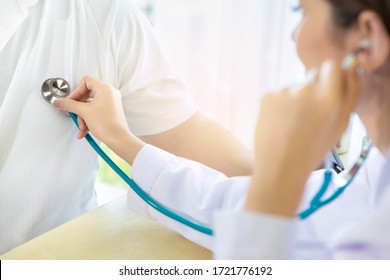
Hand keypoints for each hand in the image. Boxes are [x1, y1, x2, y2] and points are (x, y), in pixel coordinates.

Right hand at [54, 76, 143, 163]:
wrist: (118, 139)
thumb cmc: (108, 124)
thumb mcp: (84, 112)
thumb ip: (69, 105)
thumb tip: (59, 102)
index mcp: (104, 88)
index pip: (86, 81)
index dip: (75, 91)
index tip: (70, 101)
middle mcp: (109, 93)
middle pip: (87, 95)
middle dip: (78, 108)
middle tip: (73, 114)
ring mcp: (111, 102)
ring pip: (90, 106)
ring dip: (83, 117)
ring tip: (82, 126)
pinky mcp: (111, 111)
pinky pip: (96, 112)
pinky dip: (89, 120)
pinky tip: (84, 130)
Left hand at [245, 60, 359, 216]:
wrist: (279, 168)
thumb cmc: (313, 150)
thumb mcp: (340, 126)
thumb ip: (350, 94)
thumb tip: (351, 67)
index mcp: (329, 97)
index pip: (332, 66)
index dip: (330, 78)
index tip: (326, 92)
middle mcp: (306, 89)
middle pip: (313, 75)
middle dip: (314, 89)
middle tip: (308, 116)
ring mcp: (284, 92)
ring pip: (294, 87)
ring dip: (295, 100)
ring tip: (291, 125)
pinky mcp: (267, 96)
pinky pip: (278, 95)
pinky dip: (279, 105)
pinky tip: (279, 124)